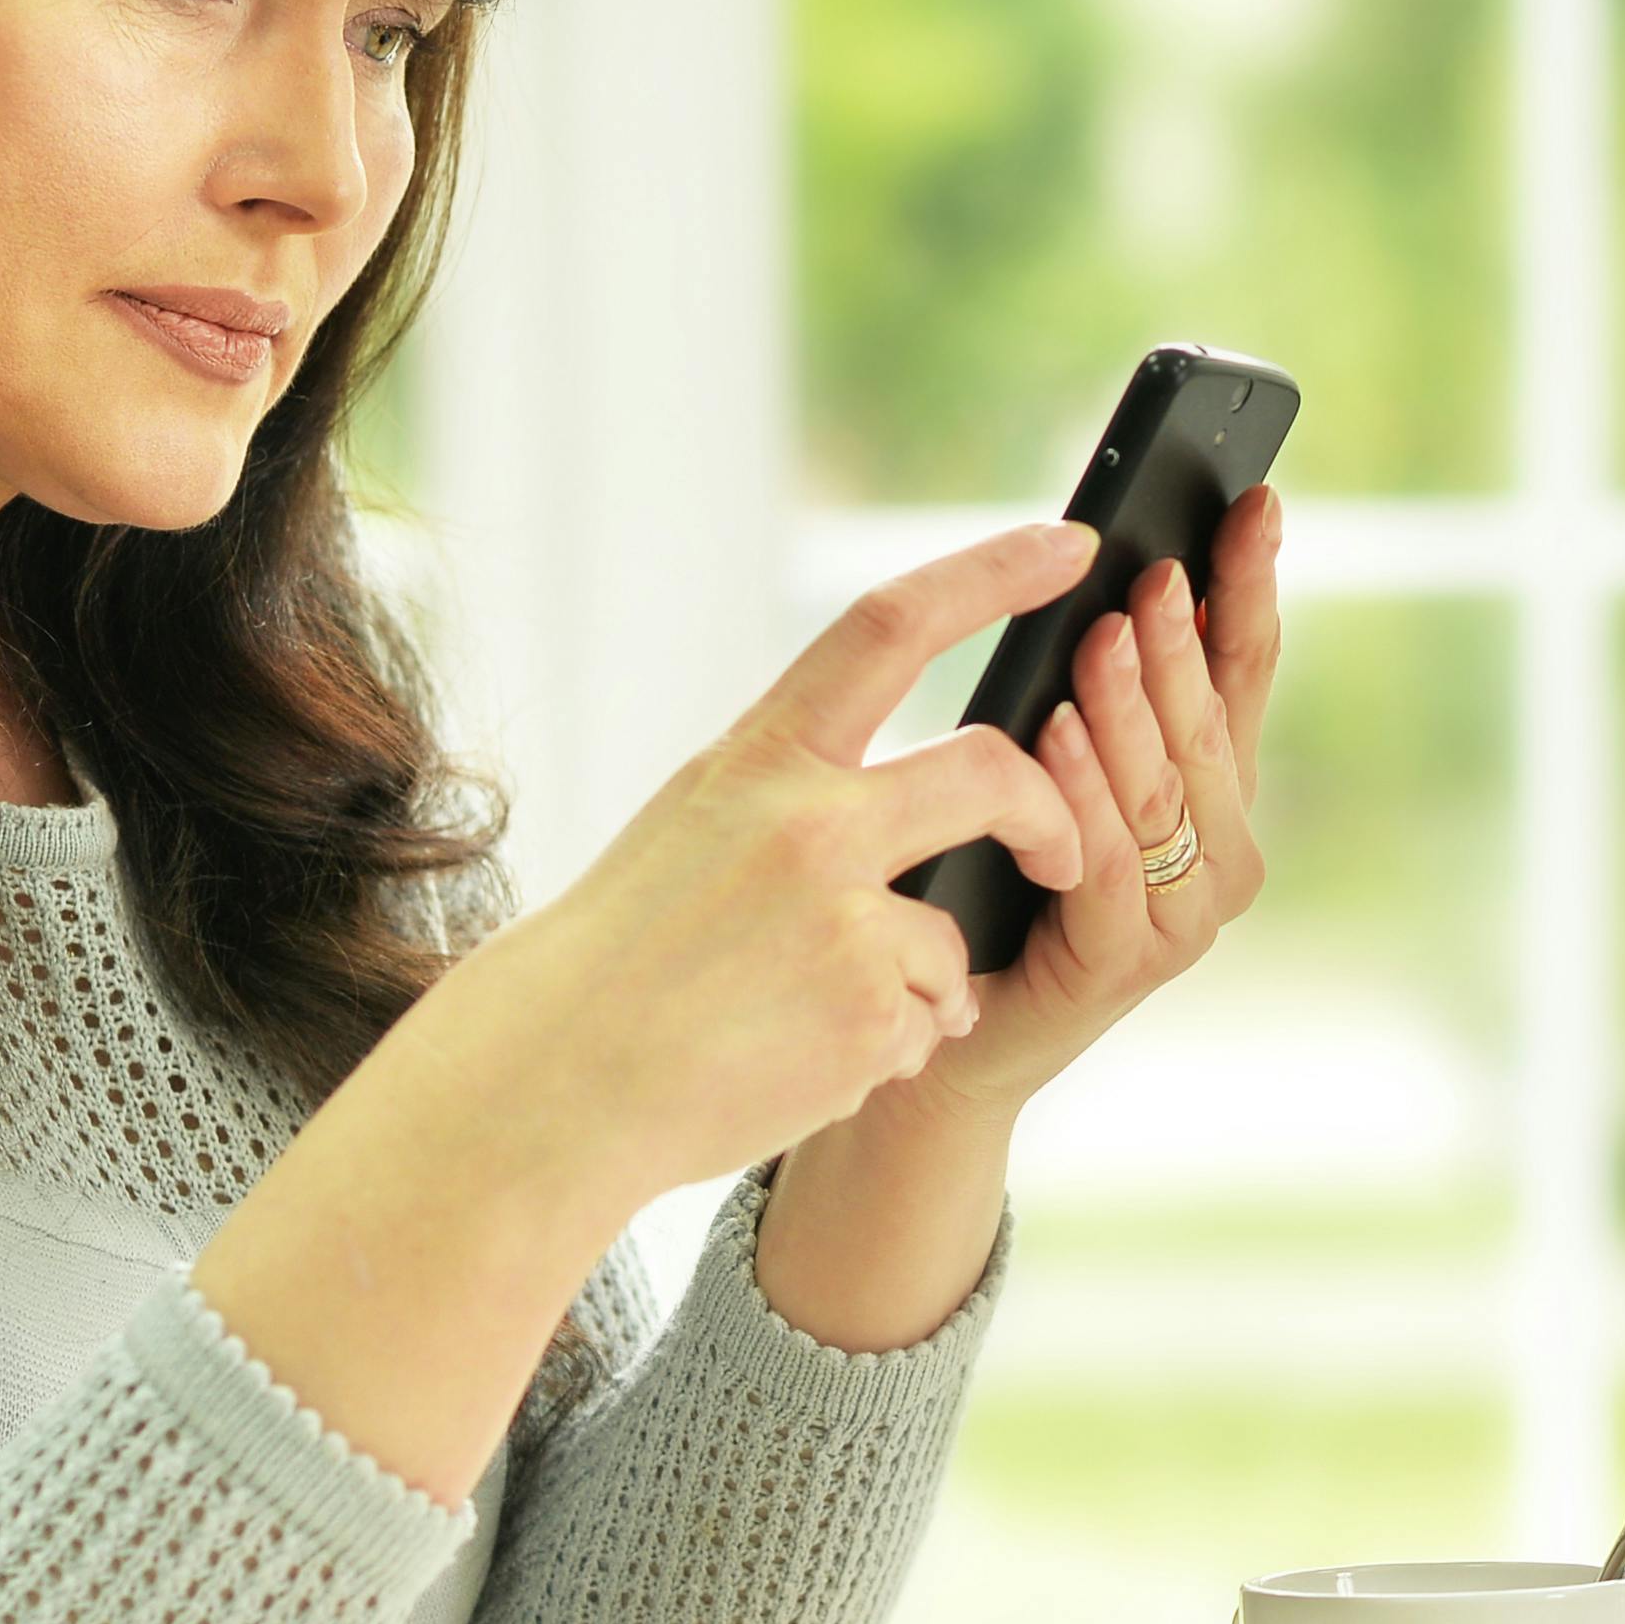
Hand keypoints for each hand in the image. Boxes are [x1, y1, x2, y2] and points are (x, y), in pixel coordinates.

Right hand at [453, 518, 1101, 1215]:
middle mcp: (808, 823)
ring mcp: (842, 924)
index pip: (891, 623)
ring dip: (917, 990)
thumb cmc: (625, 956)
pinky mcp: (864, 1020)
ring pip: (950, 943)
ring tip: (809, 1017)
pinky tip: (796, 1062)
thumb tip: (927, 793)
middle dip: (1050, 816)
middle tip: (1061, 855)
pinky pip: (925, 1029)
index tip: (1070, 542)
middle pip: (991, 772)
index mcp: (760, 758)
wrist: (554, 1081)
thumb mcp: (699, 825)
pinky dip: (883, 1052)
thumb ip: (802, 792)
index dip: (990, 572)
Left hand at [899, 482, 1286, 1119]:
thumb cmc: (997, 885)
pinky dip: (1080, 792)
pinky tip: (1053, 733)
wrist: (947, 1037)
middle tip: (1154, 572)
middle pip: (1210, 725)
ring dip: (1132, 707)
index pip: (1247, 669)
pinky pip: (1104, 862)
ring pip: (1163, 790)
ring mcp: (1181, 915)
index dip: (1252, 586)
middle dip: (1184, 641)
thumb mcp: (1058, 765)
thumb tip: (1109, 570)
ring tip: (1101, 635)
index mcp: (1214, 791)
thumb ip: (1098, 693)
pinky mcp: (1122, 963)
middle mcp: (1219, 853)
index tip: (1256, 502)